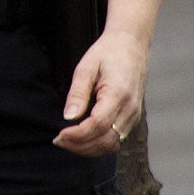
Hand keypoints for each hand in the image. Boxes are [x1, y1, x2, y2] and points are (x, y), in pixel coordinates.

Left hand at [55, 28, 148, 156]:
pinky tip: (83, 139)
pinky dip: (100, 144)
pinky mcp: (133, 117)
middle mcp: (130, 109)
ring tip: (68, 142)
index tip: (59, 135)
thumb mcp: (86, 68)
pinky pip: (118, 138)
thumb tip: (68, 117)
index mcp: (118, 95)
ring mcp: (134, 115)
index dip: (78, 135)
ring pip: (113, 144)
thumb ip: (78, 94)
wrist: (131, 46)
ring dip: (90, 148)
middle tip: (58, 141)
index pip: (98, 125)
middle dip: (81, 146)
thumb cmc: (107, 53)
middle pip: (106, 140)